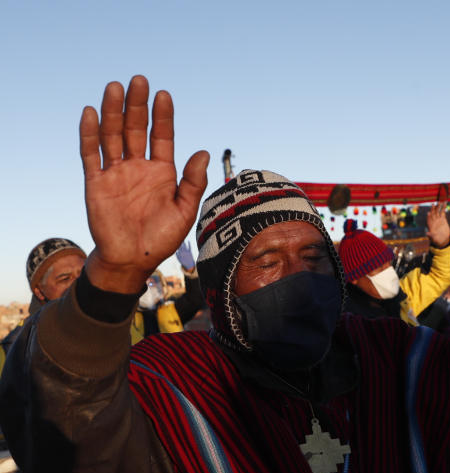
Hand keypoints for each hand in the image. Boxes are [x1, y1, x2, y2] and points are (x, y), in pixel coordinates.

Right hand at [81, 75, 208, 293]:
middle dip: (137, 105)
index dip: (163, 116)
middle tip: (139, 80)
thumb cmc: (162, 238)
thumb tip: (203, 152)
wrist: (133, 259)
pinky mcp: (96, 182)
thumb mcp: (185, 211)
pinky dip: (90, 134)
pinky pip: (91, 154)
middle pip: (137, 129)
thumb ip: (192, 182)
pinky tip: (90, 113)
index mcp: (163, 172)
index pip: (162, 137)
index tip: (164, 94)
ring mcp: (116, 173)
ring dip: (113, 112)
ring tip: (114, 87)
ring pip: (113, 135)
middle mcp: (139, 167)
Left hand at [426, 203, 449, 247]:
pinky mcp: (443, 219)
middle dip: (433, 209)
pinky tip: (445, 203)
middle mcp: (434, 221)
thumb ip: (430, 236)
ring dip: (438, 206)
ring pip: (438, 211)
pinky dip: (443, 208)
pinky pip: (443, 212)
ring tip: (440, 201)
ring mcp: (438, 219)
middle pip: (433, 214)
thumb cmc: (436, 240)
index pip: (429, 219)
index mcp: (430, 225)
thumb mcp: (433, 238)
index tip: (429, 213)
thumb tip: (427, 233)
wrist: (443, 239)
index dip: (429, 216)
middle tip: (434, 204)